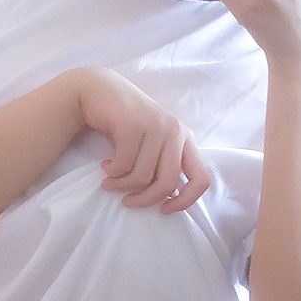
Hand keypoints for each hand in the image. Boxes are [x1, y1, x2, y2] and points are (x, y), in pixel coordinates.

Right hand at [75, 67, 210, 212]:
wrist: (98, 90)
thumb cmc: (125, 125)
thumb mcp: (151, 146)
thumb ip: (163, 166)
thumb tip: (169, 197)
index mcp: (185, 139)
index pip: (202, 178)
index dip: (187, 201)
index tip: (165, 209)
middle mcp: (176, 130)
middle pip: (169, 182)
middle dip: (146, 199)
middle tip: (128, 202)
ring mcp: (156, 125)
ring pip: (143, 176)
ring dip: (121, 185)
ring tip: (110, 181)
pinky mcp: (134, 124)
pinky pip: (124, 165)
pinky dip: (112, 173)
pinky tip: (105, 166)